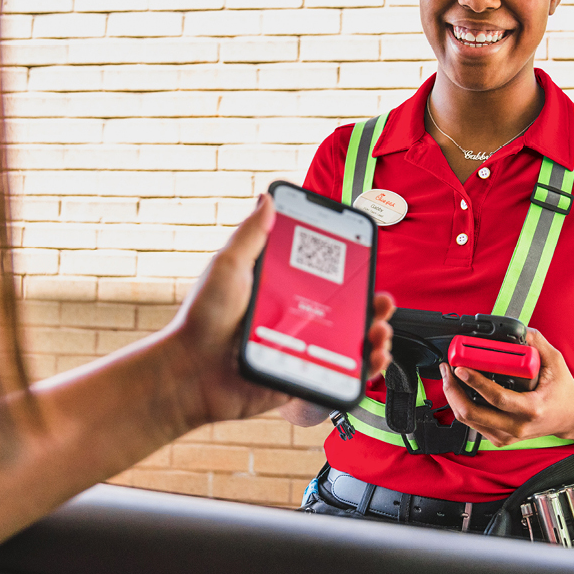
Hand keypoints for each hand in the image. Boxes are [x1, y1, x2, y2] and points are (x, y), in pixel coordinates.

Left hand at [167, 193, 393, 430]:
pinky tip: (373, 357)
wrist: (190, 373)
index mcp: (283, 289)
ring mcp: (301, 348)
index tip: (367, 259)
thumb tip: (266, 197)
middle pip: (346, 308)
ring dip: (375, 333)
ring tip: (380, 330)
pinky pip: (340, 374)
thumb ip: (250, 235)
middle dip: (372, 302)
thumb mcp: (229, 267)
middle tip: (383, 299)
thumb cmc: (203, 319)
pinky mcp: (302, 375)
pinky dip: (364, 369)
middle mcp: (296, 317)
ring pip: (350, 340)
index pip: (325, 275)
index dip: (351, 269)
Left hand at [440, 328, 573, 445]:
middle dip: (453, 390)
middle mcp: (517, 426)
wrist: (571, 418)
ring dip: (453, 398)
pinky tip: (459, 391)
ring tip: (449, 377)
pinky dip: (461, 407)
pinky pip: (472, 424)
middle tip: (448, 370)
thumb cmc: (563, 392)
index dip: (475, 382)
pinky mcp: (500, 438)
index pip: (497, 398)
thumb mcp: (555, 362)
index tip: (460, 368)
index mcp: (532, 409)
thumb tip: (518, 330)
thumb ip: (537, 343)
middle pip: (473, 413)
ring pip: (468, 420)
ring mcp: (507, 435)